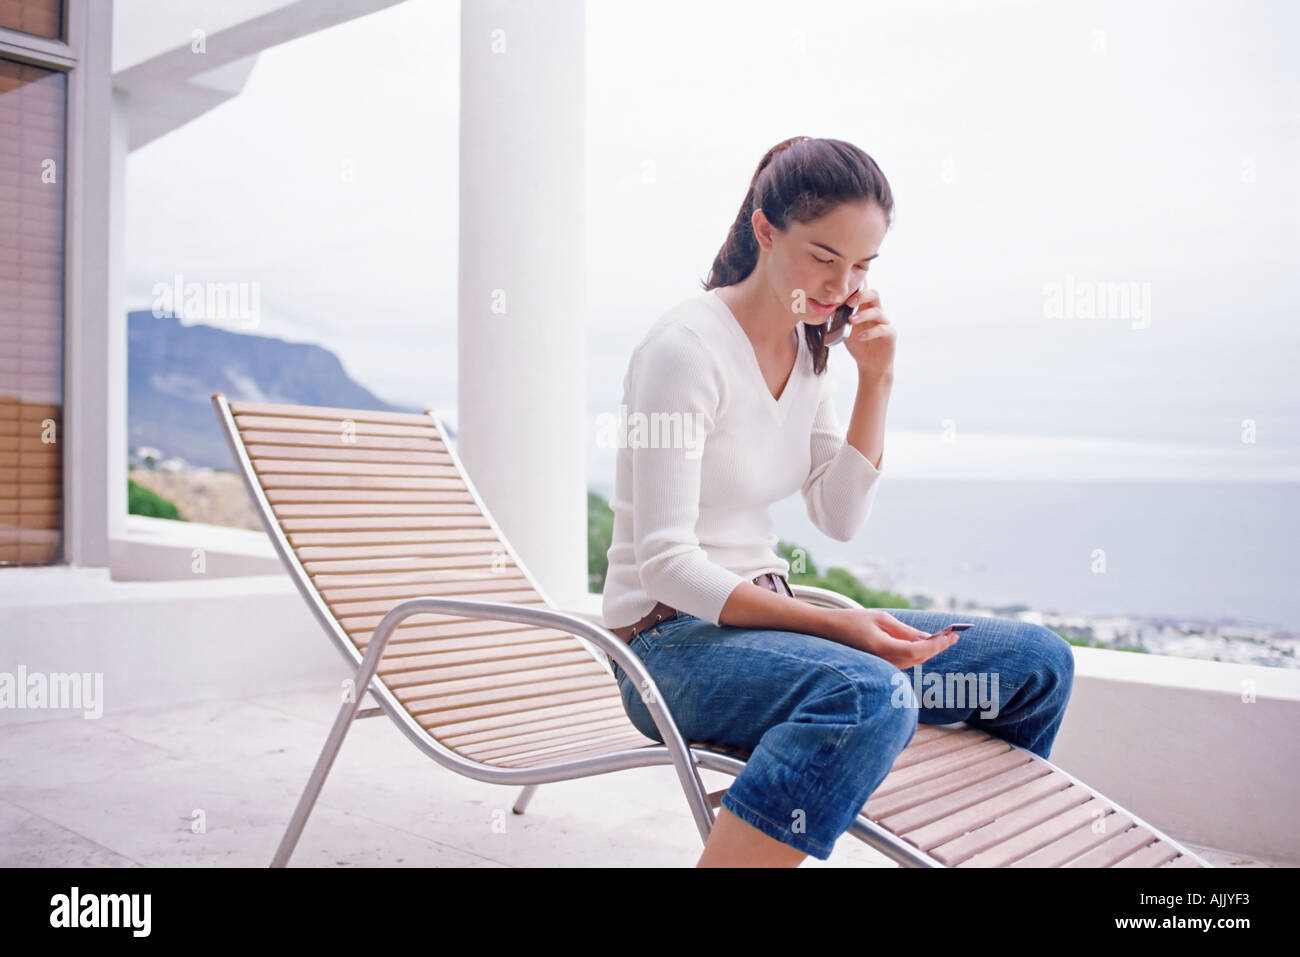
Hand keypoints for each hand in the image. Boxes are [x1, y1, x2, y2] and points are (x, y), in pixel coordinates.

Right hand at [826, 608, 961, 667]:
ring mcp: (881, 666)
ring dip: (929, 651)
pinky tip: (926, 643)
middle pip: (919, 658)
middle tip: (953, 635)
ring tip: (944, 638)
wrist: (827, 631)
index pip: (917, 651)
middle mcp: (883, 661)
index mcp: (882, 647)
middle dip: (938, 647)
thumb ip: (905, 630)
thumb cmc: (853, 621)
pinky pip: (905, 662)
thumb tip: (928, 639)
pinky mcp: (880, 666)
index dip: (937, 645)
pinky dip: (918, 653)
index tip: (951, 635)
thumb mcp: (881, 618)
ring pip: (914, 662)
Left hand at [840, 287, 894, 380]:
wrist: (870, 364)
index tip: (842, 291)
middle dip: (861, 295)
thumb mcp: (845, 331)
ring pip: (877, 311)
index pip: (864, 291)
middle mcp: (877, 312)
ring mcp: (885, 322)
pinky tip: (860, 337)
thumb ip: (838, 320)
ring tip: (851, 321)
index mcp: (865, 308)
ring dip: (863, 315)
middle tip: (849, 302)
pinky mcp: (890, 334)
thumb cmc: (858, 344)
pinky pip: (882, 329)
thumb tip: (827, 308)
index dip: (856, 287)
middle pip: (874, 294)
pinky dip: (870, 332)